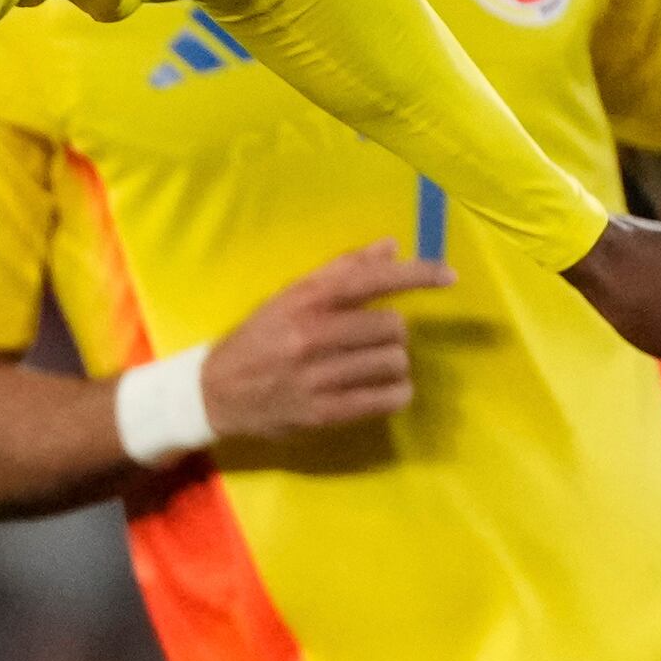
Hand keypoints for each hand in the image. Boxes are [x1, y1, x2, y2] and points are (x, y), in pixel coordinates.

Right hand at [205, 244, 453, 441]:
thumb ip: (341, 271)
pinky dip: (395, 393)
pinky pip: (386, 399)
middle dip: (391, 334)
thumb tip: (391, 247)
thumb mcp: (290, 297)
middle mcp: (312, 336)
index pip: (373, 280)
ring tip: (371, 366)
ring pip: (393, 363)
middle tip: (371, 340)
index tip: (449, 276)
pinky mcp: (323, 413)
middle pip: (392, 328)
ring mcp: (318, 377)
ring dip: (392, 364)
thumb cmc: (257, 339)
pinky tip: (383, 389)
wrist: (212, 393)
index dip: (417, 275)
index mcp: (305, 301)